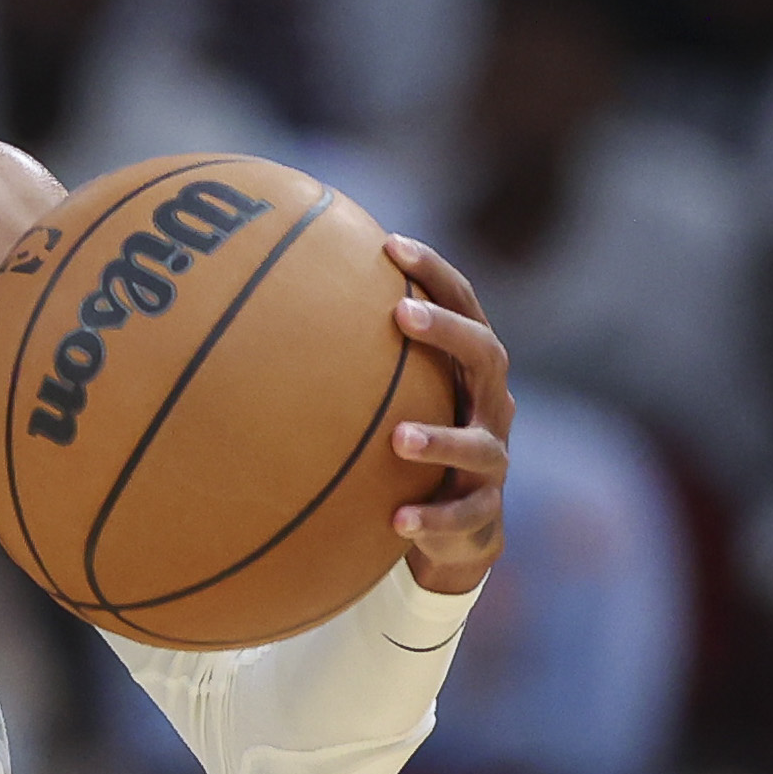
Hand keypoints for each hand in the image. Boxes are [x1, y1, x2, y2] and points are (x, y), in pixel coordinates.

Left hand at [381, 236, 510, 595]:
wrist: (459, 528)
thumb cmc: (415, 441)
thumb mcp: (397, 396)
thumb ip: (362, 356)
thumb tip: (280, 294)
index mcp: (470, 370)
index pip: (465, 306)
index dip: (435, 273)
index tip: (391, 245)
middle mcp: (491, 406)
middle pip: (486, 355)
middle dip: (448, 332)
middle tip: (403, 316)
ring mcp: (492, 459)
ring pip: (477, 443)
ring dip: (439, 438)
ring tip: (397, 438)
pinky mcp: (482, 512)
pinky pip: (461, 516)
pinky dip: (431, 518)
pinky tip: (396, 520)